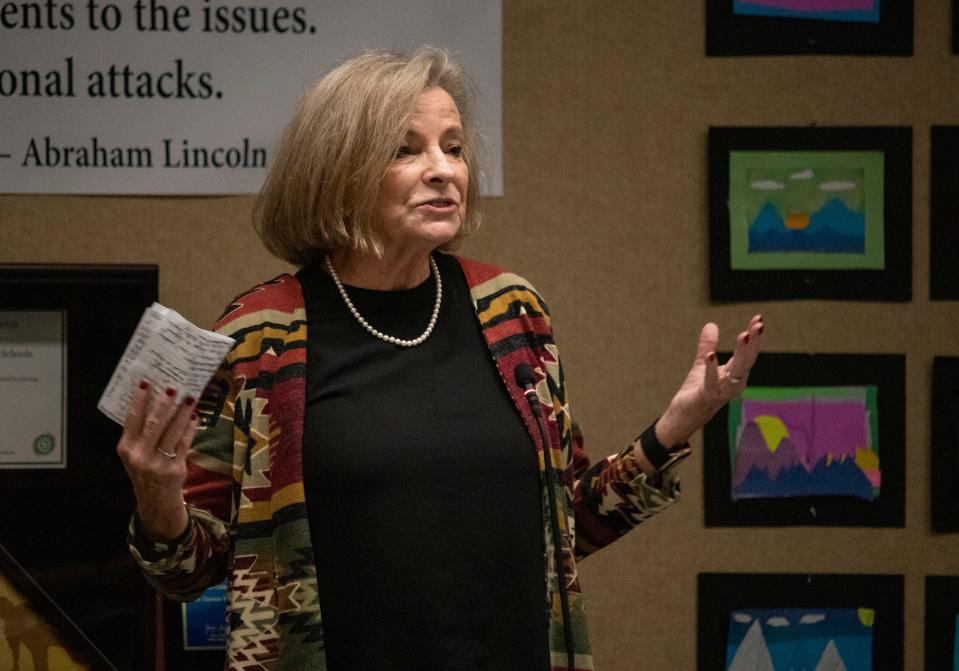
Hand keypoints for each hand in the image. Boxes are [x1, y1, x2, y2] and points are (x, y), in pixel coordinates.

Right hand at [115, 381, 198, 542]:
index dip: (139, 400)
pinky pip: (185, 443)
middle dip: (164, 403)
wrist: (155, 500)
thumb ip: (139, 432)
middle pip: (154, 423)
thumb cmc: (144, 468)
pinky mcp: (175, 468)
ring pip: (172, 431)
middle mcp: (139, 456)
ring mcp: (158, 463)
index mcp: (126, 448)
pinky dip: (190, 428)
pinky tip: (194, 416)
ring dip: (182, 412)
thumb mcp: (134, 453)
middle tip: (173, 386)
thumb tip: (154, 399)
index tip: (146, 382)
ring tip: (190, 397)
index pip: (132, 419)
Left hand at [655, 315, 763, 446]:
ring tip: (743, 334)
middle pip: (747, 360)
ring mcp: (721, 391)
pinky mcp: (706, 397)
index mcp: (735, 374)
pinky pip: (711, 382)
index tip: (759, 318)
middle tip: (759, 324)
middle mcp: (733, 383)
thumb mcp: (702, 364)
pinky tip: (712, 354)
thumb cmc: (697, 392)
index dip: (754, 337)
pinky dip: (712, 368)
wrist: (684, 418)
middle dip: (754, 342)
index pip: (748, 353)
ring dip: (740, 353)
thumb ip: (707, 346)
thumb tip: (711, 324)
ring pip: (735, 371)